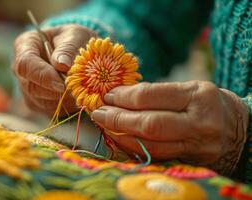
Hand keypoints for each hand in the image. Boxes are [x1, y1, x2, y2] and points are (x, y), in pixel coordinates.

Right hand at [13, 24, 96, 115]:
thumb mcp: (74, 36)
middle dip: (55, 91)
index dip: (43, 75)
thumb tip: (61, 64)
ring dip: (62, 99)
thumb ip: (68, 48)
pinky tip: (77, 95)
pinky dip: (66, 105)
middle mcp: (21, 69)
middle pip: (31, 86)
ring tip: (80, 90)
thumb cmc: (73, 39)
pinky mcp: (38, 102)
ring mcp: (27, 88)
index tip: (62, 83)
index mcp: (24, 46)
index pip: (25, 64)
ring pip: (41, 101)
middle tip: (77, 89)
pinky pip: (50, 109)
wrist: (77, 50)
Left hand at [91, 81, 248, 174]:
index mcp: (198, 96)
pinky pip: (155, 157)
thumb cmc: (208, 103)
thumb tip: (118, 96)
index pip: (150, 96)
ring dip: (121, 136)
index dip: (124, 97)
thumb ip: (157, 93)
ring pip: (150, 145)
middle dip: (117, 119)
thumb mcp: (189, 89)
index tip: (108, 96)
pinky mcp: (191, 162)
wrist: (240, 128)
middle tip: (99, 113)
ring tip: (105, 126)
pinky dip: (134, 149)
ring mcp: (196, 146)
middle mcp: (199, 122)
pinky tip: (120, 140)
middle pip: (148, 124)